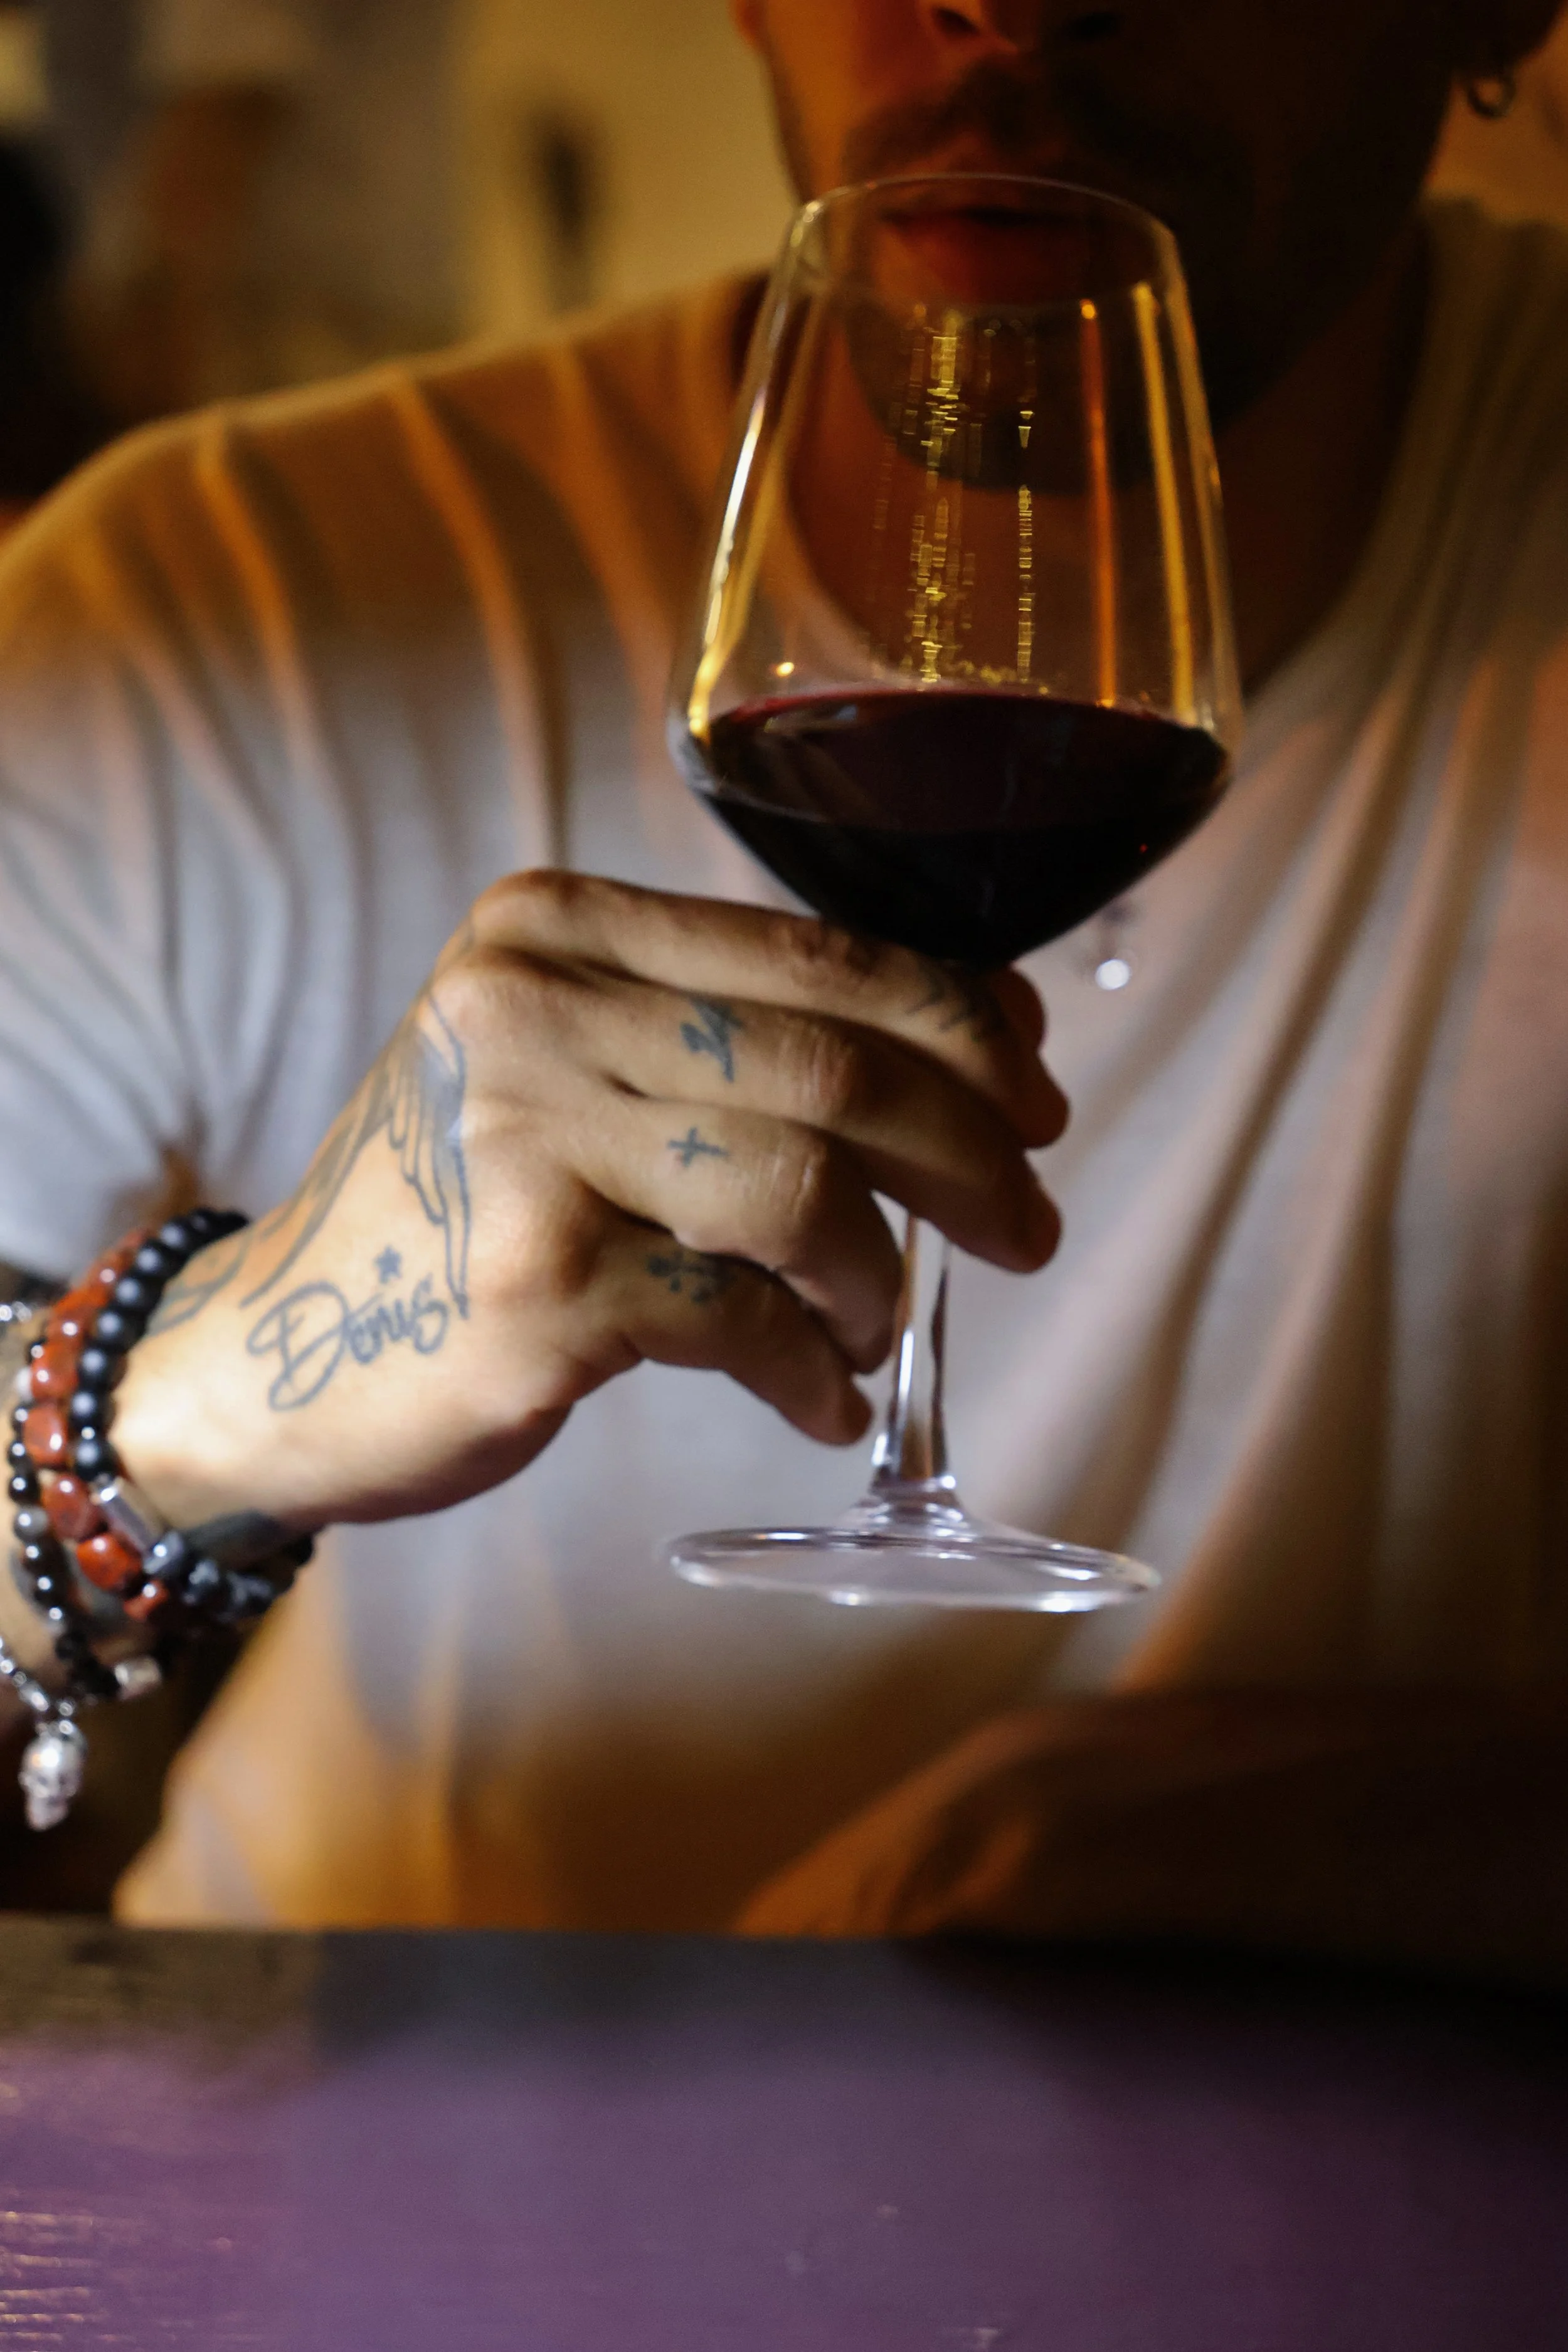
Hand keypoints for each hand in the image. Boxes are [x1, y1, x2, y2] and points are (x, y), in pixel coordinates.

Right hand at [113, 874, 1065, 1532]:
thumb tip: (988, 1047)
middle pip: (837, 1065)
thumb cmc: (459, 1204)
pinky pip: (741, 1317)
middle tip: (1027, 1227)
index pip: (820, 953)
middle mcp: (530, 1007)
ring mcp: (523, 1144)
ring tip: (881, 1323)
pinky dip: (810, 1368)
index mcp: (554, 927)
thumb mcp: (564, 1067)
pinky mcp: (532, 1285)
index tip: (1036, 1097)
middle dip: (972, 1154)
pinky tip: (821, 1397)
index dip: (965, 1027)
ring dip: (883, 1274)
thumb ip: (732, 1037)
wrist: (267, 1351)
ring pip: (804, 1187)